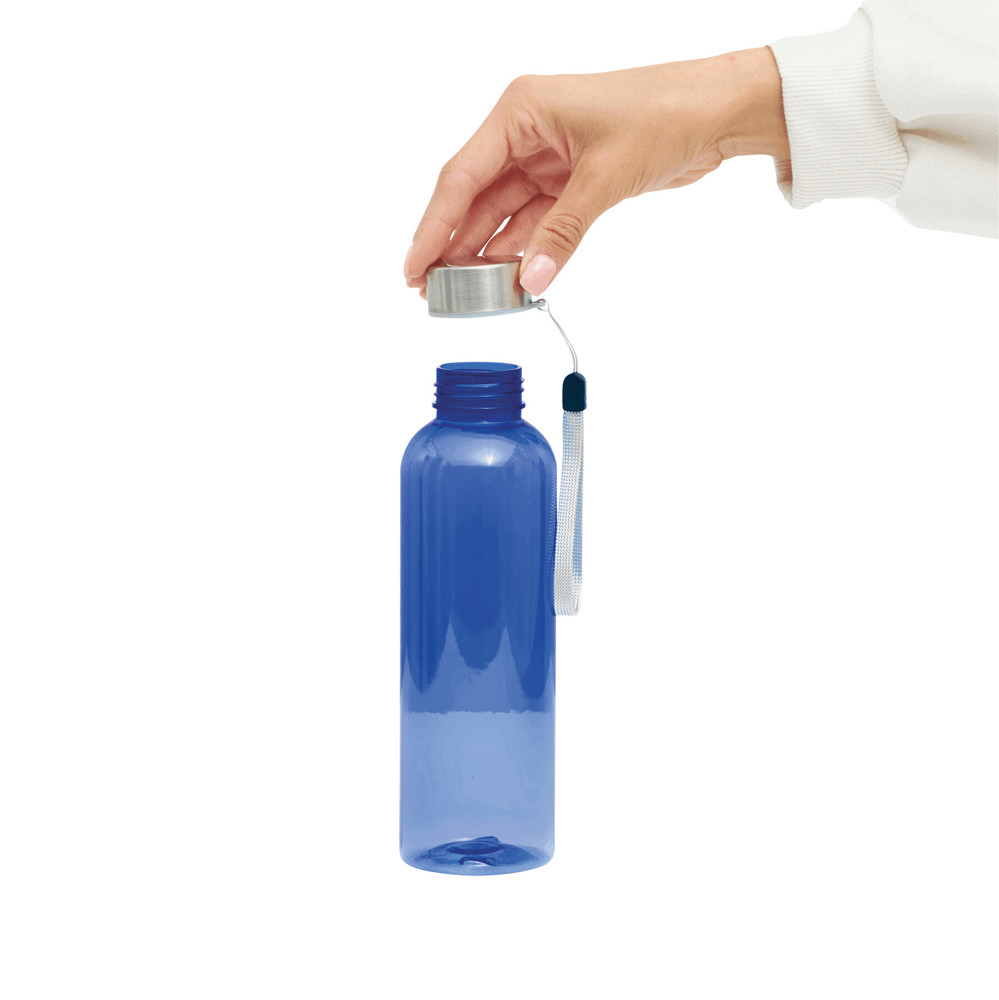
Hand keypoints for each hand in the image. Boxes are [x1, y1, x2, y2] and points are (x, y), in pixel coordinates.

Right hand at [404, 47, 787, 296]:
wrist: (717, 111)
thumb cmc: (663, 114)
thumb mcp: (604, 177)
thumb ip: (561, 233)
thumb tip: (530, 280)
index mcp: (521, 111)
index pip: (462, 176)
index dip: (433, 225)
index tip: (413, 265)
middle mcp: (526, 132)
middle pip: (475, 197)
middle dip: (453, 244)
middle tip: (431, 290)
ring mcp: (547, 158)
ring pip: (502, 214)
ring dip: (486, 253)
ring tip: (464, 293)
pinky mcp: (569, 180)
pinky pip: (533, 221)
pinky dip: (523, 249)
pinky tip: (508, 277)